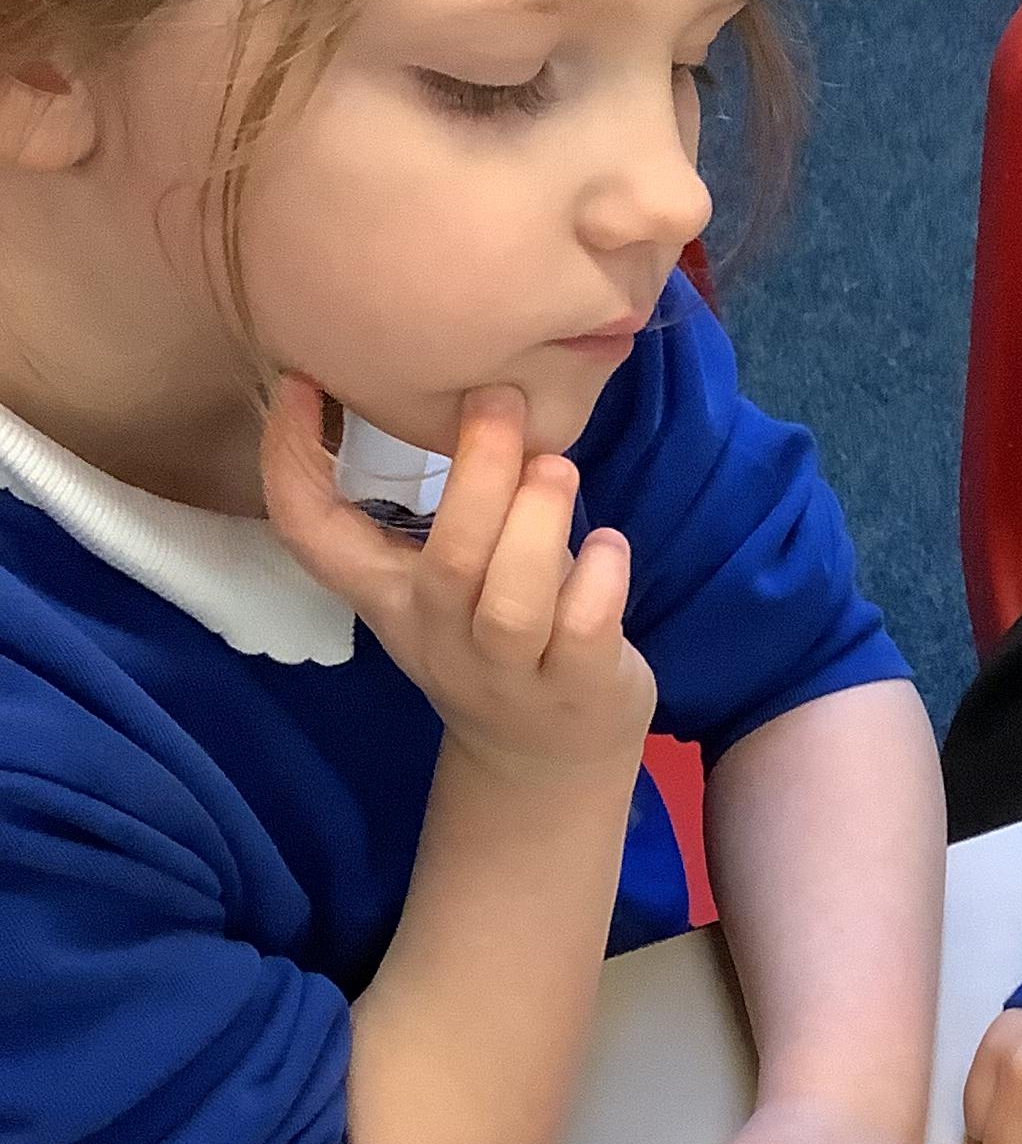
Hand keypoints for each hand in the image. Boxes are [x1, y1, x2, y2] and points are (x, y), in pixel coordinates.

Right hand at [263, 378, 653, 783]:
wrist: (545, 760)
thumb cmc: (499, 638)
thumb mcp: (444, 583)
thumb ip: (452, 507)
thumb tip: (474, 389)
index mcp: (390, 598)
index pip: (311, 537)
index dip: (288, 461)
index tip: (297, 382)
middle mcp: (440, 638)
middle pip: (448, 563)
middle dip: (478, 475)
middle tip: (500, 402)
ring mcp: (511, 672)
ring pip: (512, 605)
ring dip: (539, 525)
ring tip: (557, 468)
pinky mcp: (580, 688)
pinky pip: (585, 633)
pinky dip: (601, 580)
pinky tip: (611, 545)